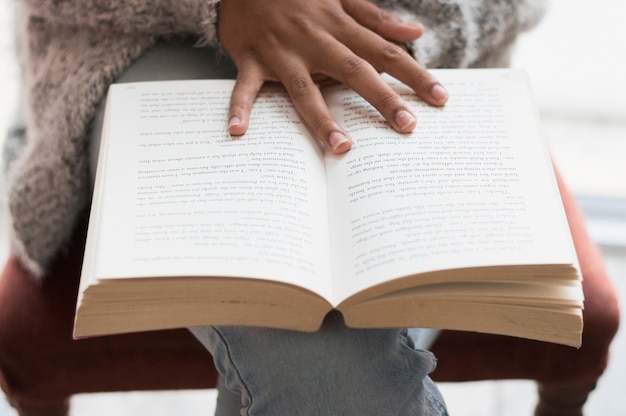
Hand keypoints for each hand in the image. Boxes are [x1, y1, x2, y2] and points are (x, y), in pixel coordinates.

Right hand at [218, 0, 447, 153]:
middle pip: (353, 71)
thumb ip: (376, 17)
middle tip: (406, 126)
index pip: (384, 52)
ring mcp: (281, 52)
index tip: (439, 98)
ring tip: (341, 147)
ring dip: (321, 117)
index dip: (414, 74)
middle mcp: (313, 39)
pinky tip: (238, 132)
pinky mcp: (251, 60)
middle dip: (381, 99)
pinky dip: (240, 107)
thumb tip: (414, 34)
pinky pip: (245, 86)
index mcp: (338, 24)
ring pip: (303, 87)